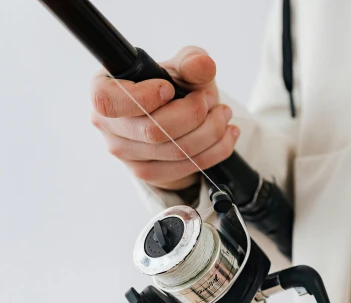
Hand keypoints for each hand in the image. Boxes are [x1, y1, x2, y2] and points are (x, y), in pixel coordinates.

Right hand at [89, 46, 239, 190]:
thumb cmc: (173, 87)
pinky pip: (187, 167)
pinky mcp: (147, 173)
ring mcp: (125, 154)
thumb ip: (191, 62)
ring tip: (223, 114)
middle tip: (209, 99)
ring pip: (175, 151)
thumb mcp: (183, 68)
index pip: (108, 101)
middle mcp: (107, 125)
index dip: (144, 97)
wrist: (180, 118)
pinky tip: (227, 134)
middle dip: (193, 113)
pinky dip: (216, 150)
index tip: (169, 89)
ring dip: (210, 131)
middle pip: (153, 130)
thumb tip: (202, 64)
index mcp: (103, 90)